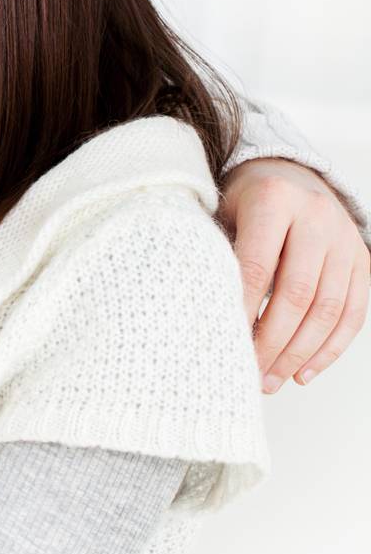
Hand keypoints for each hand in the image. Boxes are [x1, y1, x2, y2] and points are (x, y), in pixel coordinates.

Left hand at [218, 158, 369, 391]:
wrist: (290, 173)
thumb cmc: (243, 201)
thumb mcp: (222, 212)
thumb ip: (216, 252)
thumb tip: (199, 313)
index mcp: (274, 199)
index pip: (257, 265)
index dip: (242, 308)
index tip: (224, 343)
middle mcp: (317, 217)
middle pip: (297, 293)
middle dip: (272, 341)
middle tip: (247, 373)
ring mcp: (345, 239)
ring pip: (328, 309)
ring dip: (299, 353)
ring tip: (270, 381)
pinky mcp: (362, 260)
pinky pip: (353, 313)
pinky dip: (330, 349)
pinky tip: (303, 372)